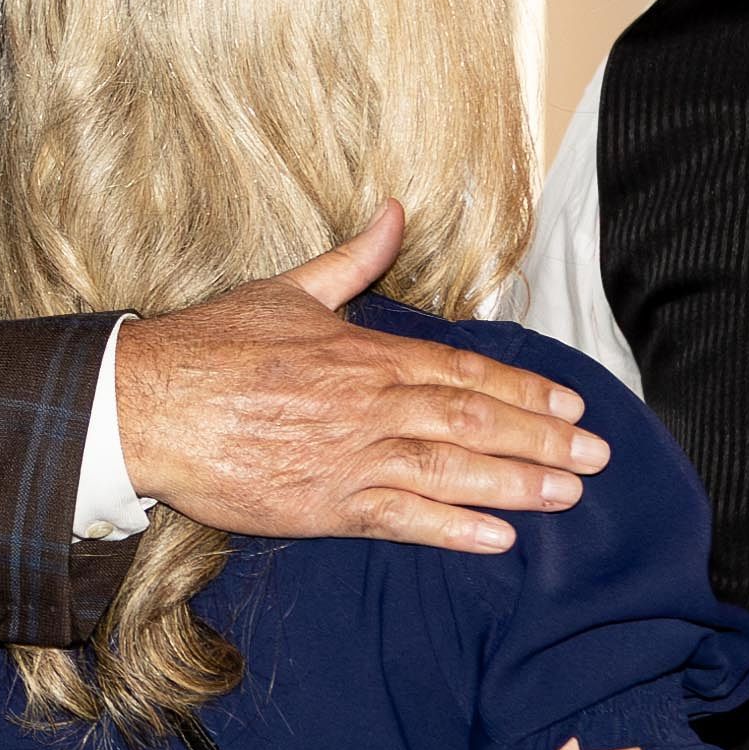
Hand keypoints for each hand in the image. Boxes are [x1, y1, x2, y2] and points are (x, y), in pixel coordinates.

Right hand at [115, 202, 608, 553]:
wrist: (150, 404)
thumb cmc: (213, 346)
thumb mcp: (290, 289)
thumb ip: (353, 258)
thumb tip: (394, 210)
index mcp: (366, 353)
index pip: (465, 371)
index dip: (524, 391)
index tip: (571, 406)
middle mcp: (371, 405)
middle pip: (474, 422)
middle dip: (542, 440)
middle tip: (598, 457)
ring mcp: (351, 457)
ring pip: (452, 471)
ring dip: (517, 484)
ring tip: (568, 495)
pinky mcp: (324, 505)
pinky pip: (402, 519)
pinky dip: (453, 530)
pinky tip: (498, 539)